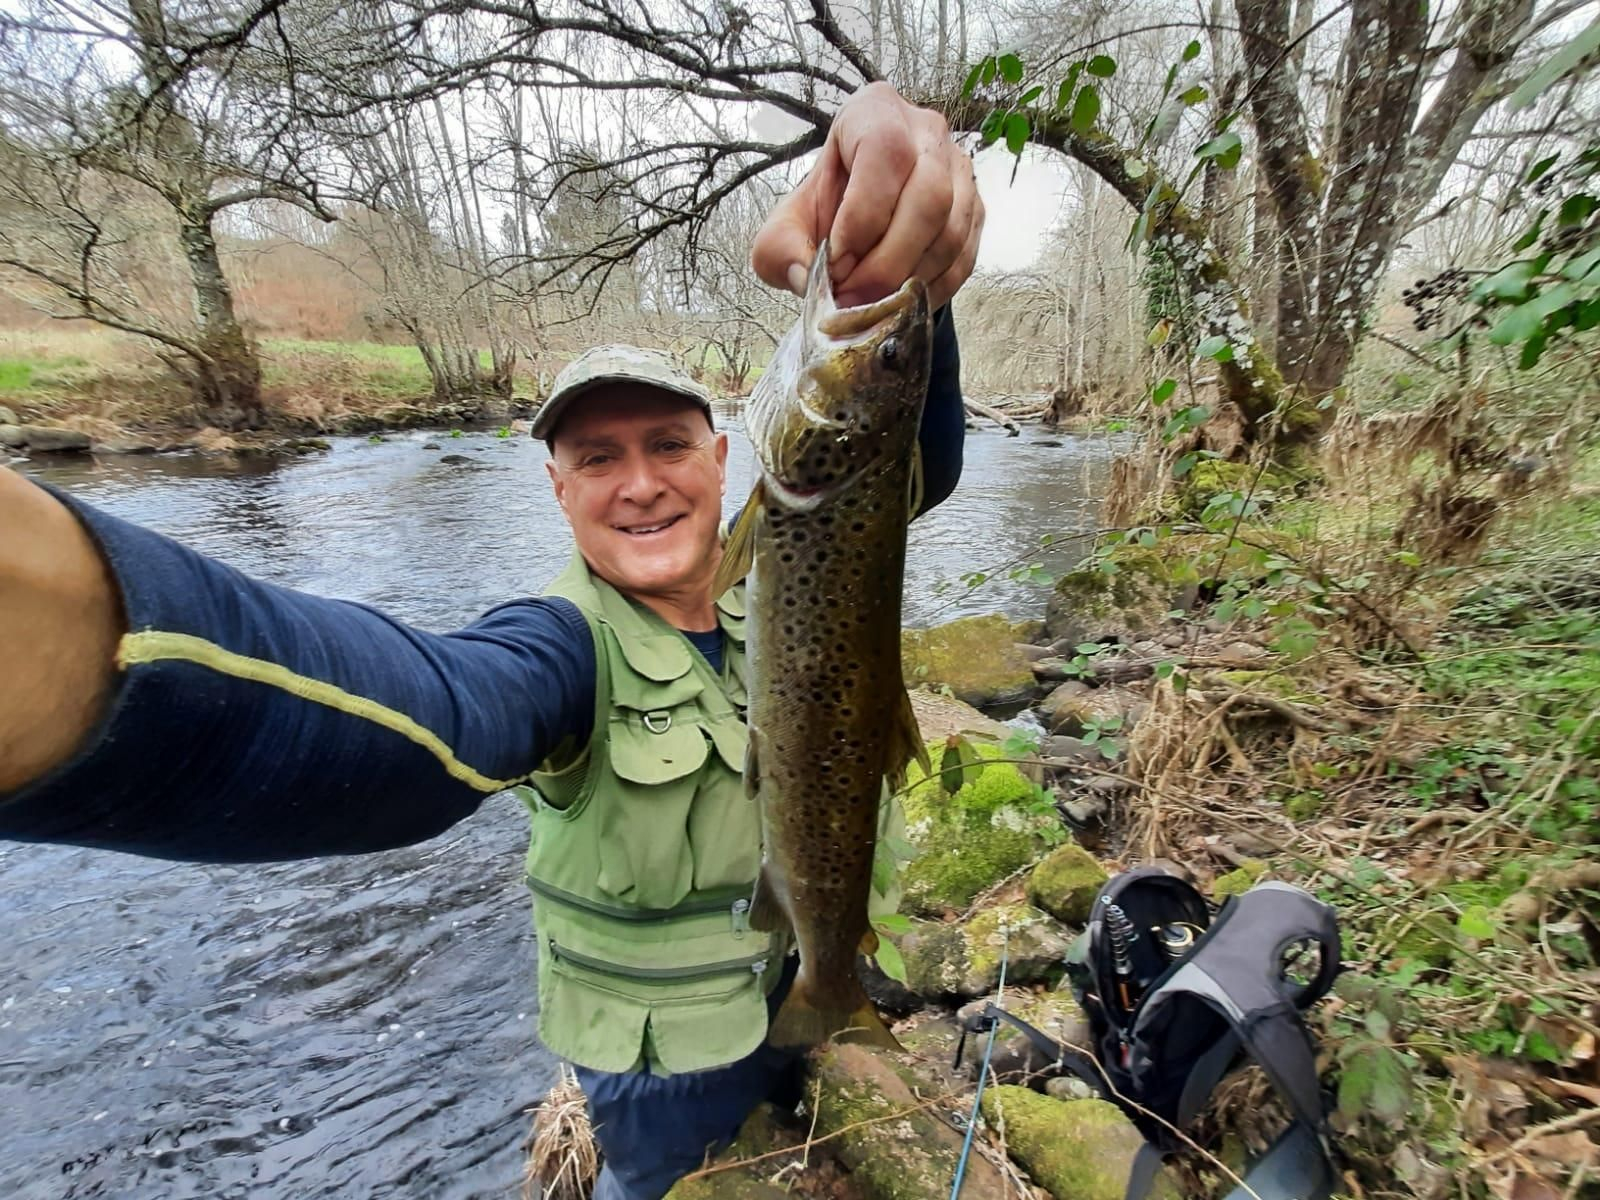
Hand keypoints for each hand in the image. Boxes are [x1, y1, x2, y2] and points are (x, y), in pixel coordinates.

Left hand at [751, 81, 982, 311]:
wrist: (856, 221)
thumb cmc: (823, 211)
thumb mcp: (786, 226)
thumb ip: (780, 249)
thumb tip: (804, 277)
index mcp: (874, 112)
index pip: (886, 152)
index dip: (863, 215)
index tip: (836, 262)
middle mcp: (927, 131)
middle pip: (929, 195)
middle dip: (888, 262)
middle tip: (854, 299)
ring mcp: (959, 170)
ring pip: (951, 231)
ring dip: (909, 281)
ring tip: (872, 306)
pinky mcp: (975, 210)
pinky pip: (964, 257)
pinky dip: (931, 291)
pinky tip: (899, 304)